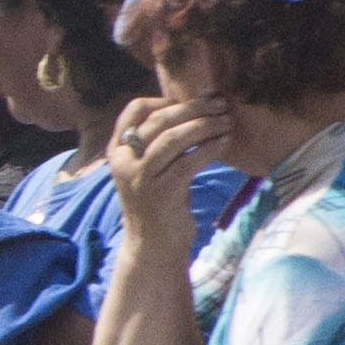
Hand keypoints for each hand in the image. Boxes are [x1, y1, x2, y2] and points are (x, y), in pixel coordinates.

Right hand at [110, 92, 227, 241]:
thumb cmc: (158, 203)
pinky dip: (210, 148)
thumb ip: (158, 144)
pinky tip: (226, 142)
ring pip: (172, 139)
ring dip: (204, 126)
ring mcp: (140, 178)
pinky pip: (188, 162)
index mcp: (118, 151)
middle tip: (220, 104)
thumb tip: (190, 110)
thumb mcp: (149, 169)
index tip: (193, 100)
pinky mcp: (161, 193)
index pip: (134, 111)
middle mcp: (123, 161)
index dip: (164, 100)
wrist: (153, 245)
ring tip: (227, 121)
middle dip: (192, 108)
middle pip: (158, 121)